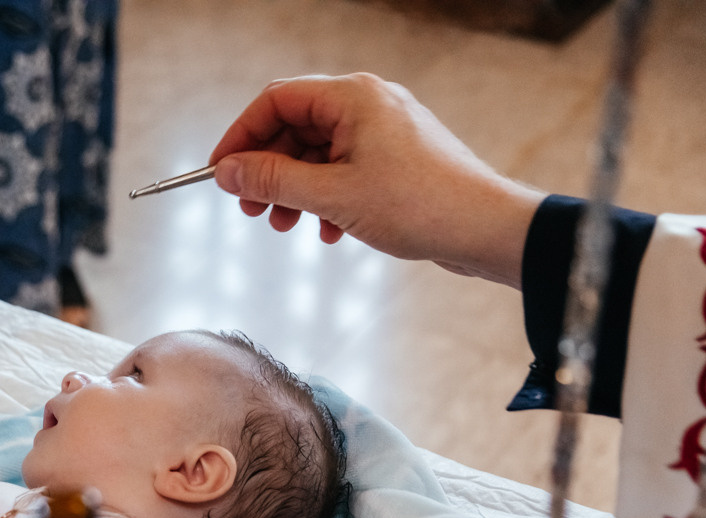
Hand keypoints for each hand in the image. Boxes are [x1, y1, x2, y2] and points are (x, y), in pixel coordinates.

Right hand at [209, 73, 544, 287]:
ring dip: (294, 190)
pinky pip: (344, 170)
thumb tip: (227, 171)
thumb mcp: (332, 196)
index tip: (220, 173)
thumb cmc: (419, 204)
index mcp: (352, 97)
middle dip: (268, 171)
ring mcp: (384, 131)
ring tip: (286, 226)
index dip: (241, 137)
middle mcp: (368, 104)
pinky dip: (325, 198)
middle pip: (295, 127)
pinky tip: (327, 232)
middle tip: (250, 209)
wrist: (485, 229)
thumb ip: (273, 180)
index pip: (276, 101)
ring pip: (318, 154)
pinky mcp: (396, 159)